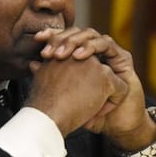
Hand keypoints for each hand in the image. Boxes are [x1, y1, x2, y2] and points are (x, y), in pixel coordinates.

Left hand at [33, 28, 155, 151]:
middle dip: (61, 37)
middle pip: (76, 32)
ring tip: (62, 55)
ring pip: (90, 34)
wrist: (115, 124)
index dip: (51, 35)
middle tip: (48, 50)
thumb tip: (32, 64)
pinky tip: (79, 56)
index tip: (37, 39)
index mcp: (79, 57)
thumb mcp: (66, 96)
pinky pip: (106, 43)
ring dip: (74, 42)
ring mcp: (109, 54)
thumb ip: (53, 79)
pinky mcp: (123, 58)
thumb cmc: (89, 112)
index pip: (65, 37)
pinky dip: (91, 46)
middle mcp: (94, 52)